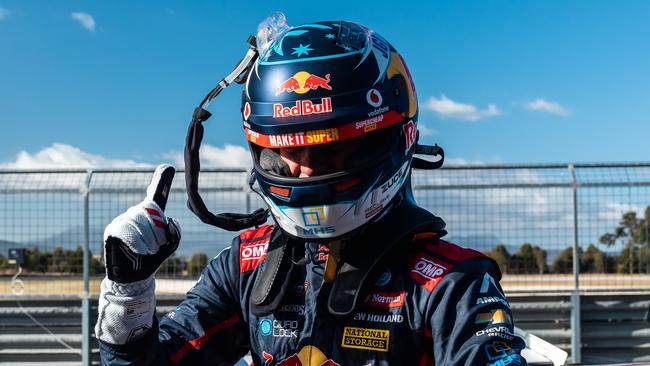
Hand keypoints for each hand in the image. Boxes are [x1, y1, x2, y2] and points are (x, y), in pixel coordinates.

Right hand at [103, 165, 180, 282]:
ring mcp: (123, 219)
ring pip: (139, 219)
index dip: (162, 180)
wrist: (134, 278)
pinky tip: (141, 250)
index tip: (168, 167)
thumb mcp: (169, 246)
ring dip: (148, 238)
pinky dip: (136, 240)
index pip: (157, 194)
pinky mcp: (113, 230)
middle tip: (156, 247)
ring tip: (149, 251)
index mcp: (151, 214)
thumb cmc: (152, 259)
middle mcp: (136, 213)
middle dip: (157, 229)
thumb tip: (169, 219)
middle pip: (150, 210)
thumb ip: (175, 233)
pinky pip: (126, 229)